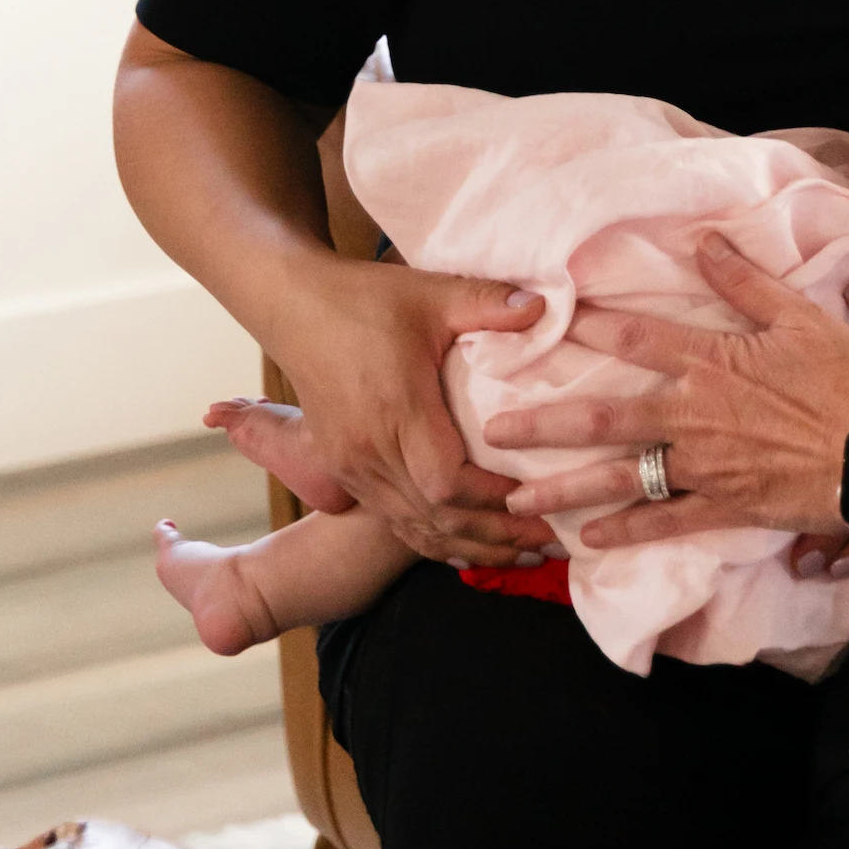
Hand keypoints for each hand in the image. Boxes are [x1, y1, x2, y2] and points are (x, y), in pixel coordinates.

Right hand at [277, 256, 556, 564]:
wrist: (294, 307)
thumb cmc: (365, 298)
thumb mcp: (432, 293)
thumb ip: (489, 303)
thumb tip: (544, 308)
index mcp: (396, 412)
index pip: (449, 482)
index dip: (496, 499)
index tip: (541, 496)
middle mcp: (369, 452)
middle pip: (438, 517)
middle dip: (498, 535)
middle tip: (553, 540)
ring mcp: (352, 467)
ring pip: (416, 527)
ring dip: (472, 546)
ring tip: (525, 555)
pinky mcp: (343, 471)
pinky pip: (395, 519)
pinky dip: (436, 539)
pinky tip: (470, 549)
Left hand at [492, 232, 848, 549]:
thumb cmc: (847, 379)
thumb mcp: (801, 317)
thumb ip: (746, 282)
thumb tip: (705, 241)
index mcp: (712, 363)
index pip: (637, 340)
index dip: (588, 327)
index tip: (542, 322)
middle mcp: (695, 415)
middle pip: (607, 417)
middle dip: (547, 423)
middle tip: (496, 431)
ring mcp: (705, 466)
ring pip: (622, 477)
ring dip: (567, 487)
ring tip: (518, 498)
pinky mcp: (725, 506)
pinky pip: (664, 521)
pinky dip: (626, 532)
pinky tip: (589, 541)